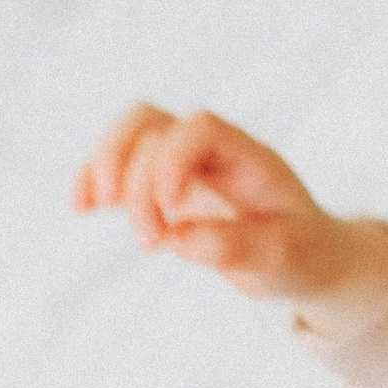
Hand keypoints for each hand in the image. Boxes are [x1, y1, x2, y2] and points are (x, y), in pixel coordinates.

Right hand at [73, 104, 387, 323]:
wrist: (307, 261)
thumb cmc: (300, 257)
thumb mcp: (282, 260)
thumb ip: (235, 247)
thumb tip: (177, 236)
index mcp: (250, 157)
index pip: (201, 127)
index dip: (173, 159)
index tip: (169, 210)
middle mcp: (213, 151)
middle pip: (154, 127)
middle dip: (137, 181)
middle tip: (149, 243)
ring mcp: (185, 164)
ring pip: (132, 134)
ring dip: (105, 165)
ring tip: (90, 207)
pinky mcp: (163, 186)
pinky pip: (120, 165)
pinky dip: (94, 179)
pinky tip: (80, 207)